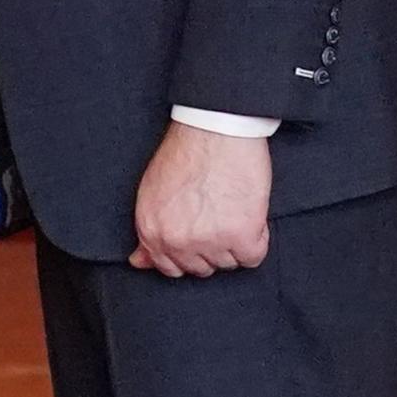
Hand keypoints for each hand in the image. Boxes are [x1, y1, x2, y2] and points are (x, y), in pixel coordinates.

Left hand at [129, 120, 270, 276]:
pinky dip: (256, 238)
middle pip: (201, 268)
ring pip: (228, 263)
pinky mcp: (241, 235)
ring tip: (232, 207)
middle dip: (212, 247)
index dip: (189, 252)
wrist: (215, 128)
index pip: (170, 267)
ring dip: (235, 242)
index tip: (200, 235)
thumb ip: (149, 232)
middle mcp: (176, 241)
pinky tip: (249, 214)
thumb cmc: (186, 153)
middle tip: (218, 214)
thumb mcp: (153, 193)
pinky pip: (252, 257)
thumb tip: (140, 263)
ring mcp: (208, 241)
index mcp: (152, 231)